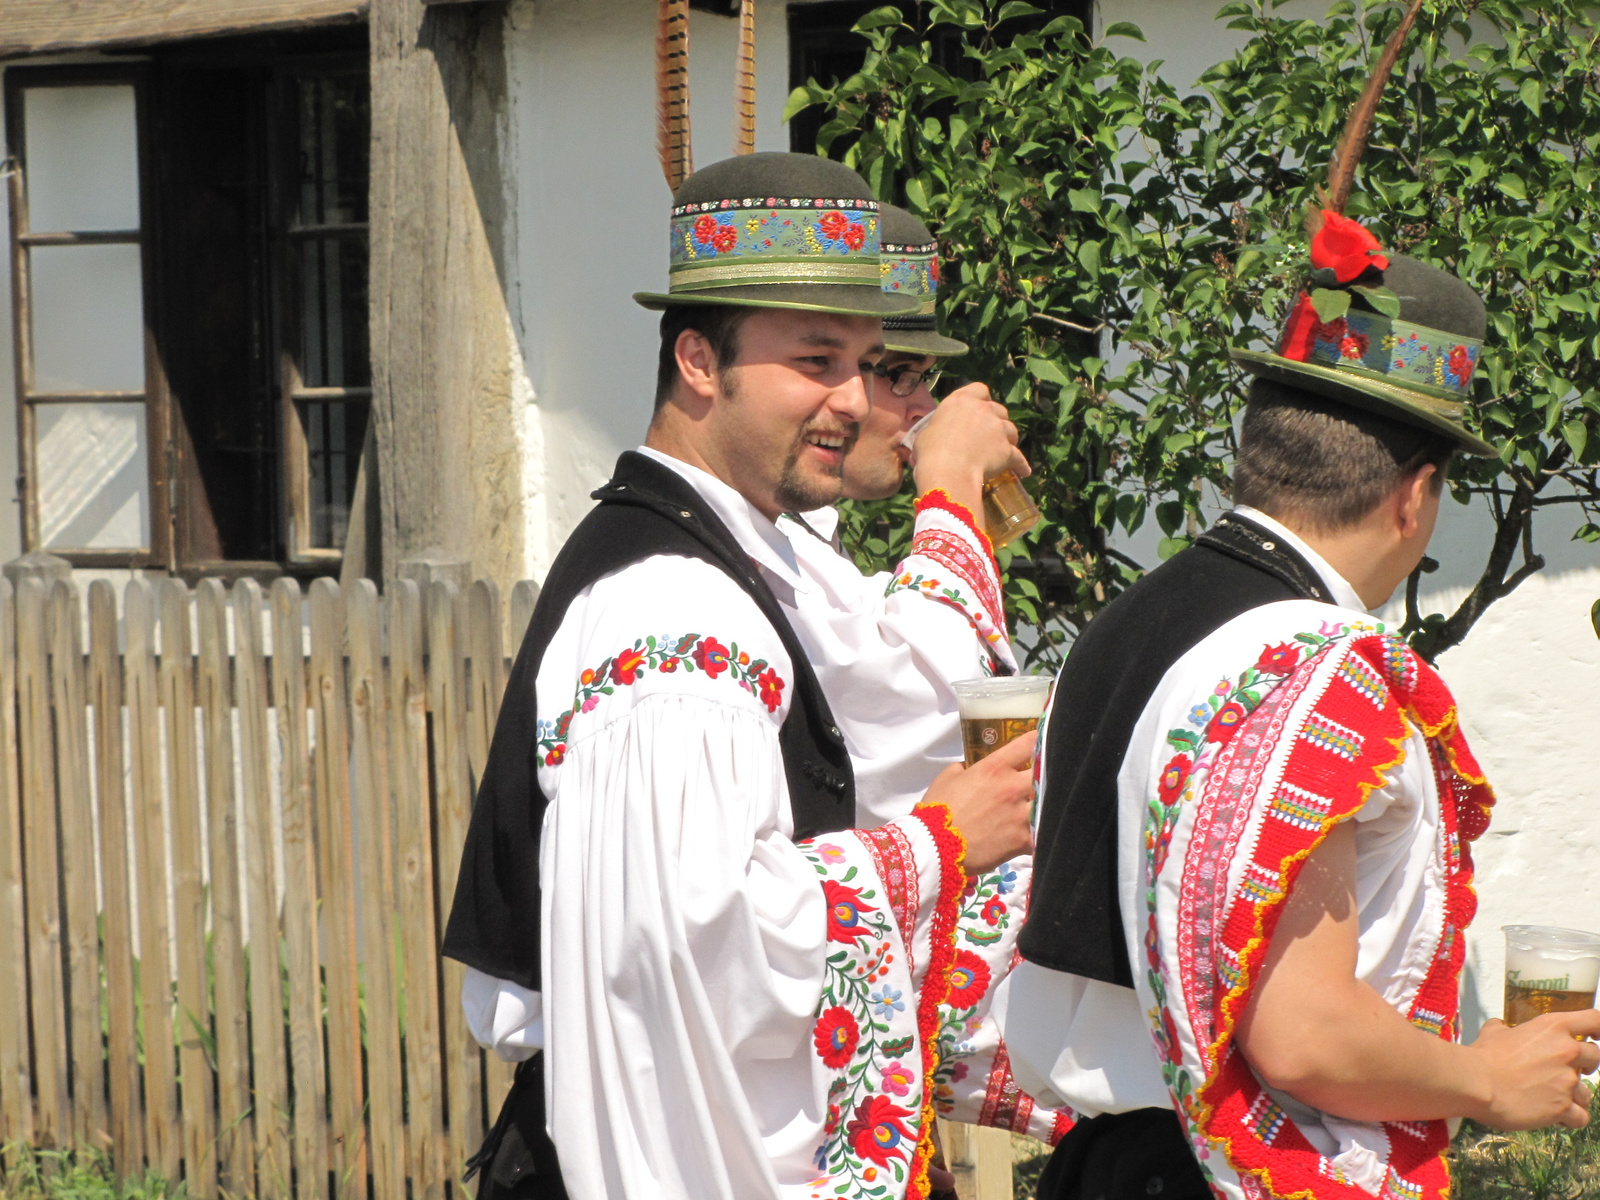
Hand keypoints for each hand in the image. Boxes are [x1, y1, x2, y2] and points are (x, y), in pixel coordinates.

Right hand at [911, 384, 1030, 507]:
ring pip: (1011, 429)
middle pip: (998, 410)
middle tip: (987, 434)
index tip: (977, 410)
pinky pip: (1019, 457)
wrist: (948, 471)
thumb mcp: (926, 433)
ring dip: (1007, 438)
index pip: (979, 389)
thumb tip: (938, 437)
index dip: (980, 399)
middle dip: (996, 420)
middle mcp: (983, 410)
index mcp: (961, 401)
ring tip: (1001, 451)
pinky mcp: (1008, 450)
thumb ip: (939, 429)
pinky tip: (1023, 471)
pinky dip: (1021, 465)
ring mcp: (998, 429)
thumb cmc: (930, 452)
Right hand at [921, 732, 1035, 874]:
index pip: (1029, 744)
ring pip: (1050, 801)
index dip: (1039, 741)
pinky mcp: (1024, 839)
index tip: (1042, 744)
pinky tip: (1044, 833)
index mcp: (994, 768)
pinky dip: (1045, 832)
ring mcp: (1021, 814)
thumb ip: (963, 768)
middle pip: (1046, 771)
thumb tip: (969, 768)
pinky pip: (1044, 832)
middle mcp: (1012, 787)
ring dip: (1048, 802)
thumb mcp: (946, 778)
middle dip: (1046, 773)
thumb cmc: (938, 811)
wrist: (936, 849)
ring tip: (1048, 805)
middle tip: (1045, 778)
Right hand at [1465, 1012, 1599, 1129]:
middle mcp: (1566, 1052)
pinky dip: (1570, 1118)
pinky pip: (1581, 1117)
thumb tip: (1501, 1027)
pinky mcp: (1563, 1108)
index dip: (1598, 1028)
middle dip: (1585, 1064)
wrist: (1476, 1083)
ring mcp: (1567, 1081)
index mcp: (1552, 1027)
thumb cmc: (1483, 1054)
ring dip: (1574, 1095)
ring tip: (1555, 1098)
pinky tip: (1556, 1116)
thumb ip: (1505, 1029)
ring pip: (1588, 1091)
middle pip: (1596, 1056)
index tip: (1595, 1035)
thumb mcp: (1493, 1032)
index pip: (1594, 1019)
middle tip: (1566, 1069)